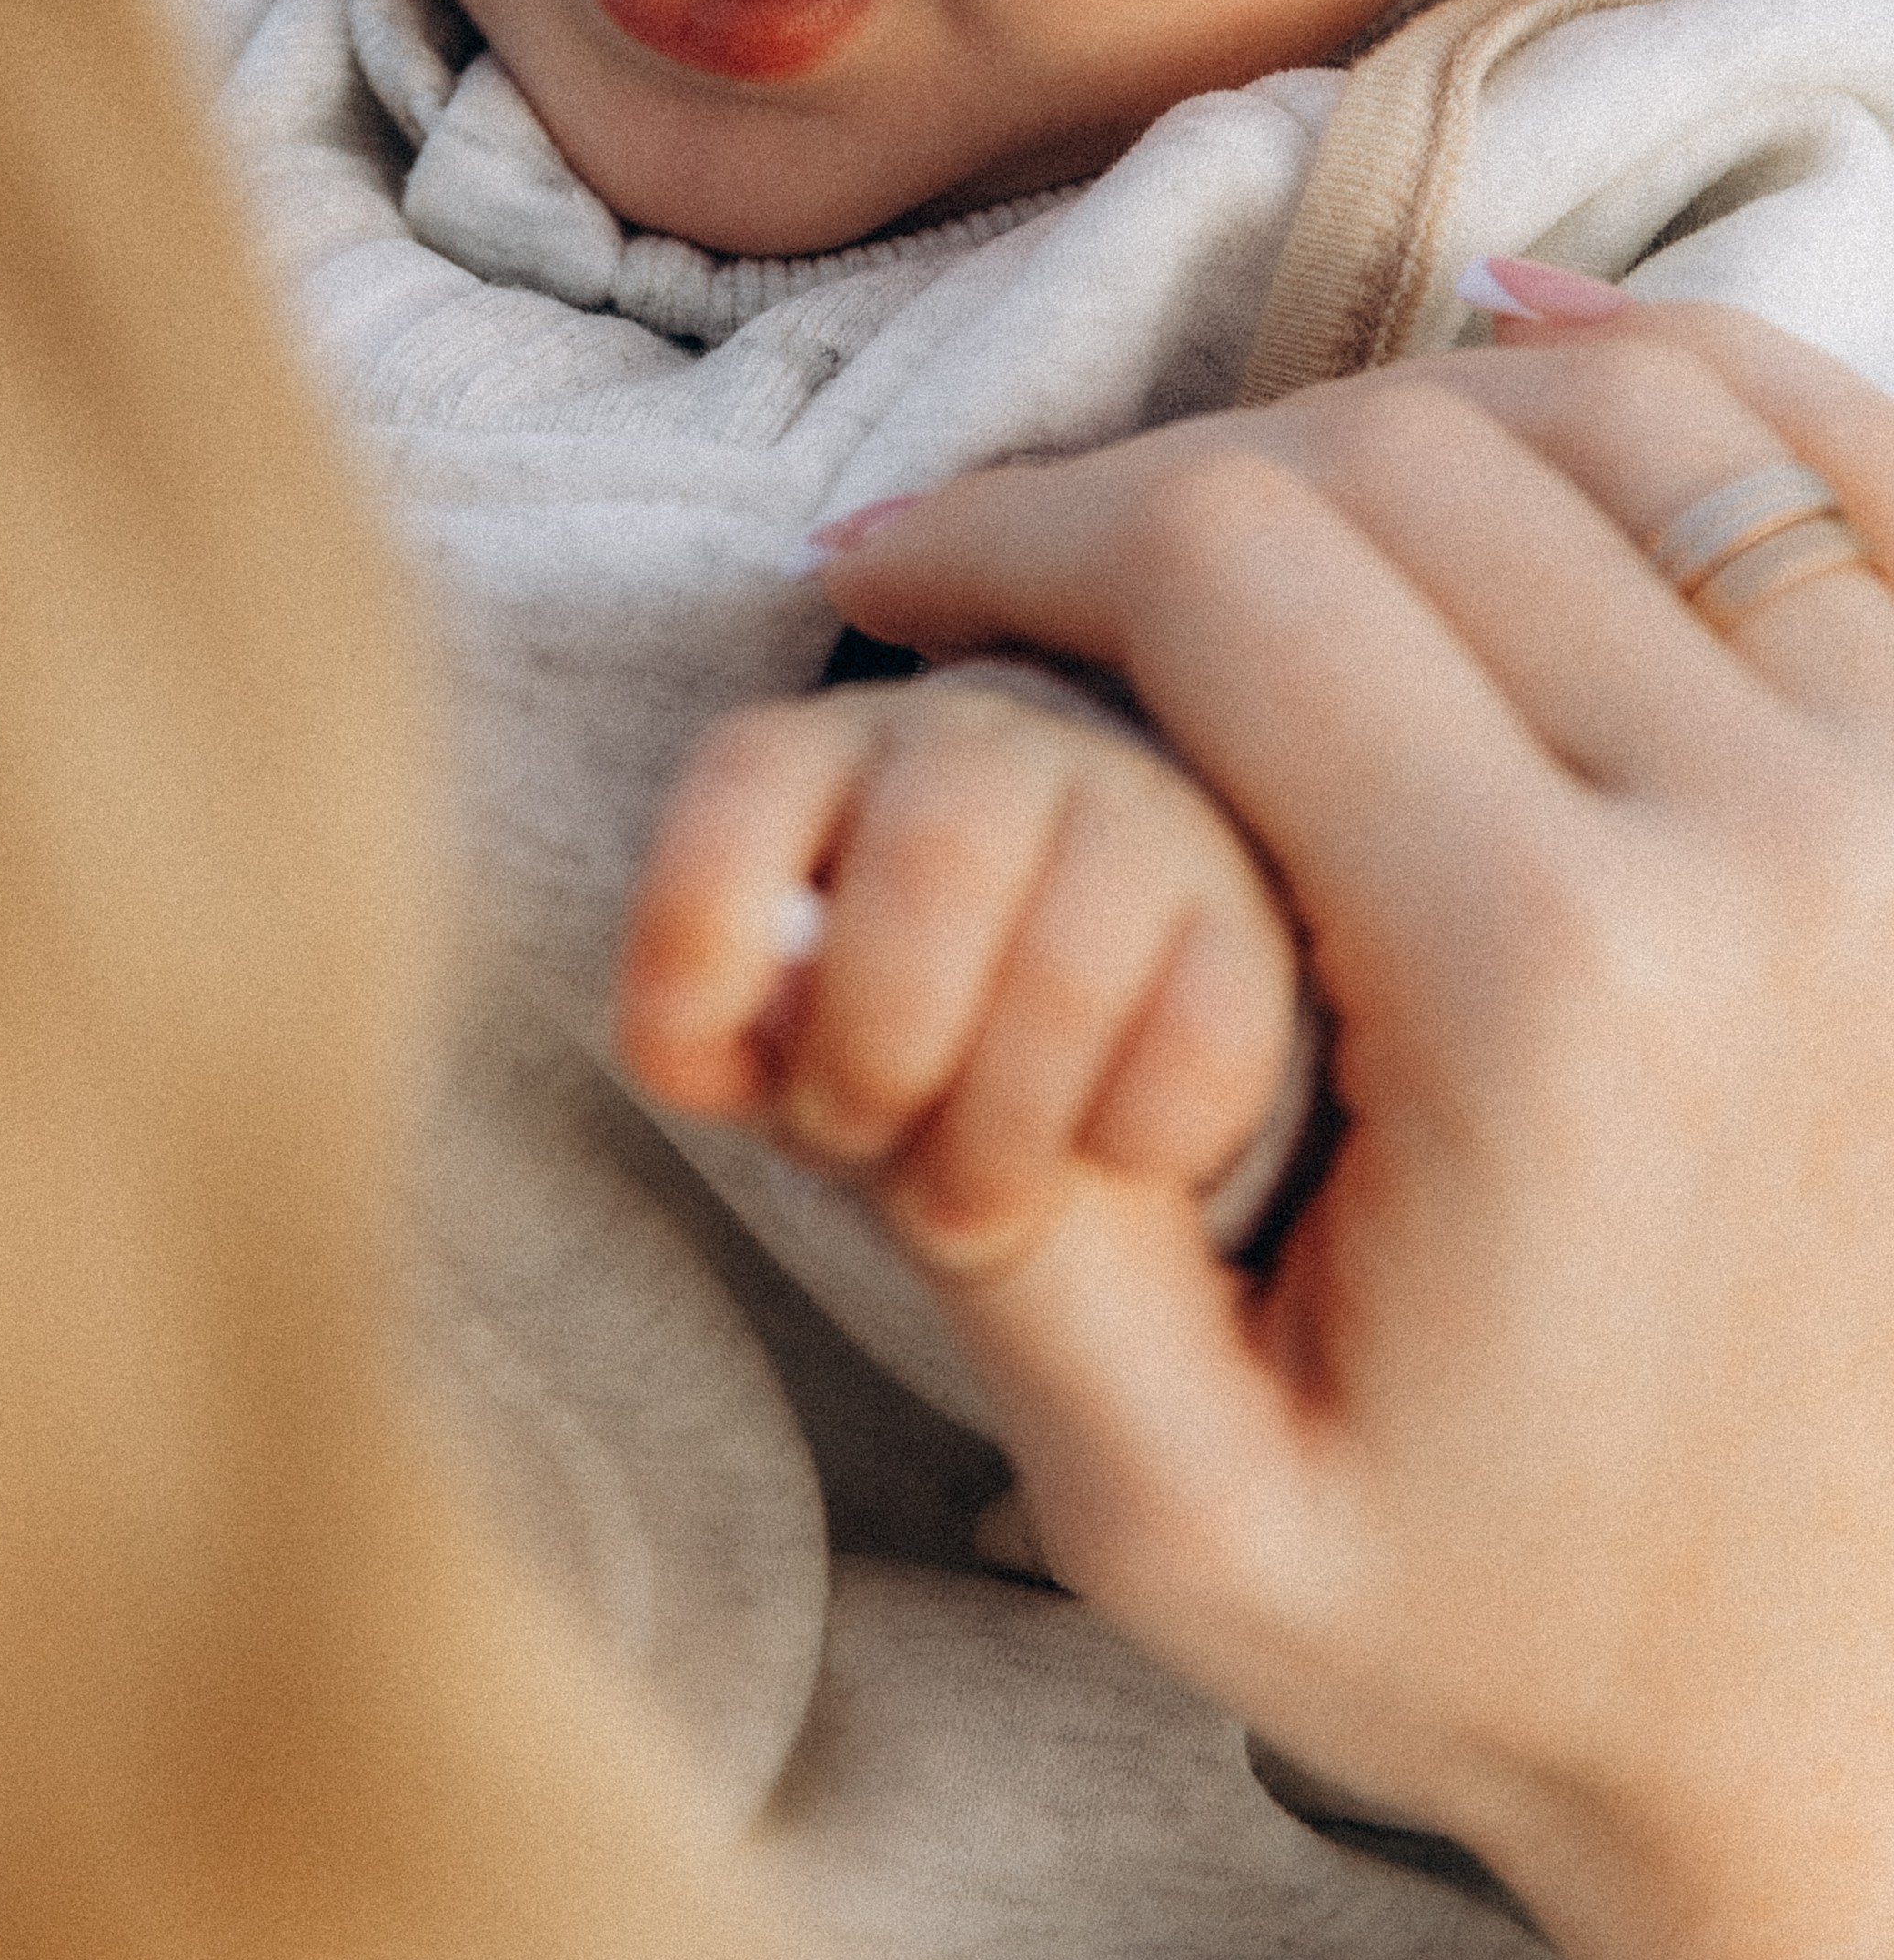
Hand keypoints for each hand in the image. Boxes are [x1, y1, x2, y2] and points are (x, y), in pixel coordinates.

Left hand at [619, 667, 1299, 1275]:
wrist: (1063, 1079)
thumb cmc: (886, 1059)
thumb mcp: (769, 1058)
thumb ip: (740, 1036)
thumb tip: (772, 989)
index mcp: (830, 759)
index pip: (752, 777)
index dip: (702, 921)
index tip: (697, 1060)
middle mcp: (987, 752)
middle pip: (937, 855)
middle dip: (877, 1050)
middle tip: (859, 1138)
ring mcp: (1141, 818)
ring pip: (1073, 961)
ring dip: (1000, 1130)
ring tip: (970, 1207)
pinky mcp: (1262, 929)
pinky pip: (1210, 1038)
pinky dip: (1138, 1138)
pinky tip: (1108, 1161)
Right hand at [810, 303, 1893, 1959]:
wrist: (1850, 1730)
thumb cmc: (1503, 1630)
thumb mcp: (1175, 1509)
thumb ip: (980, 1204)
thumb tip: (820, 903)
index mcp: (1545, 986)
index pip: (1218, 571)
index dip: (1008, 527)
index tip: (885, 570)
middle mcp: (1772, 839)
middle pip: (1393, 460)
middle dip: (1146, 475)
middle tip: (1015, 562)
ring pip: (1618, 414)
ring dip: (1380, 412)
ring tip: (1225, 508)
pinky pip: (1847, 460)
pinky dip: (1674, 369)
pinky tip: (1522, 347)